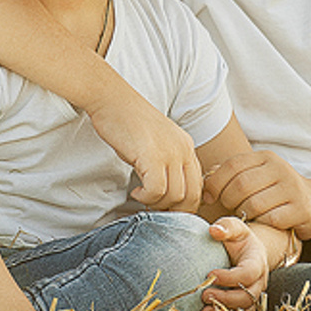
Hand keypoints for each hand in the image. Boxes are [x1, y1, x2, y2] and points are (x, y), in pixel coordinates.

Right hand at [86, 88, 202, 211]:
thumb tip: (167, 193)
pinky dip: (146, 197)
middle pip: (191, 196)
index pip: (198, 186)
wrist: (112, 99)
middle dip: (173, 210)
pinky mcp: (152, 156)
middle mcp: (183, 149)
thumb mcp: (156, 142)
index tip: (166, 208)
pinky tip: (135, 191)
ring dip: (157, 204)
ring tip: (142, 197)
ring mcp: (170, 152)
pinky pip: (157, 191)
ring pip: (175, 196)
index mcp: (187, 146)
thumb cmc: (128, 122)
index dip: (184, 204)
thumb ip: (167, 162)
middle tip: (154, 208)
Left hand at [200, 217, 268, 310]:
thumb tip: (214, 230)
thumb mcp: (234, 227)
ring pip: (245, 309)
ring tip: (204, 310)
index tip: (210, 274)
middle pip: (248, 296)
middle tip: (204, 294)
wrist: (247, 251)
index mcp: (257, 262)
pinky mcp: (247, 303)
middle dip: (226, 298)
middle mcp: (260, 281)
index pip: (248, 273)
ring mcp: (254, 294)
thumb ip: (226, 227)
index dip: (230, 277)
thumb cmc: (239, 238)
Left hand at [203, 150, 310, 238]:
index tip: (209, 197)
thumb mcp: (255, 176)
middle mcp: (280, 169)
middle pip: (240, 186)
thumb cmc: (273, 192)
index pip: (232, 165)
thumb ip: (230, 175)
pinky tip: (264, 222)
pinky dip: (262, 223)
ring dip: (245, 214)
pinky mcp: (301, 209)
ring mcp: (292, 188)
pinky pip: (270, 219)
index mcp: (265, 157)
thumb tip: (204, 180)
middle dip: (229, 201)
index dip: (215, 182)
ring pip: (253, 205)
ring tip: (247, 215)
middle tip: (231, 209)